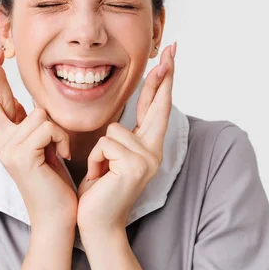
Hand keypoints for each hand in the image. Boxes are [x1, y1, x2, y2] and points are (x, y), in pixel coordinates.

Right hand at [0, 46, 77, 228]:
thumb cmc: (54, 181)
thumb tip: (27, 103)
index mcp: (5, 139)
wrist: (57, 216)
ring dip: (57, 129)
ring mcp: (8, 149)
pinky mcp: (22, 156)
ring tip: (60, 150)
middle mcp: (0, 143)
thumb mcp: (42, 147)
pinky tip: (63, 156)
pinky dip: (62, 139)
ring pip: (37, 113)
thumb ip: (30, 126)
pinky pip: (47, 127)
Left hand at [76, 42, 176, 237]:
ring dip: (99, 151)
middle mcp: (153, 150)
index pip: (154, 107)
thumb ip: (119, 136)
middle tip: (172, 49)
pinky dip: (95, 160)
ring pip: (113, 129)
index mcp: (147, 146)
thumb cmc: (99, 188)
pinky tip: (100, 177)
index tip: (170, 57)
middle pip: (157, 104)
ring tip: (102, 172)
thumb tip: (118, 118)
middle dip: (164, 75)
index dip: (162, 82)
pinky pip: (105, 144)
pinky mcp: (135, 166)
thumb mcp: (109, 156)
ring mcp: (147, 159)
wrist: (96, 220)